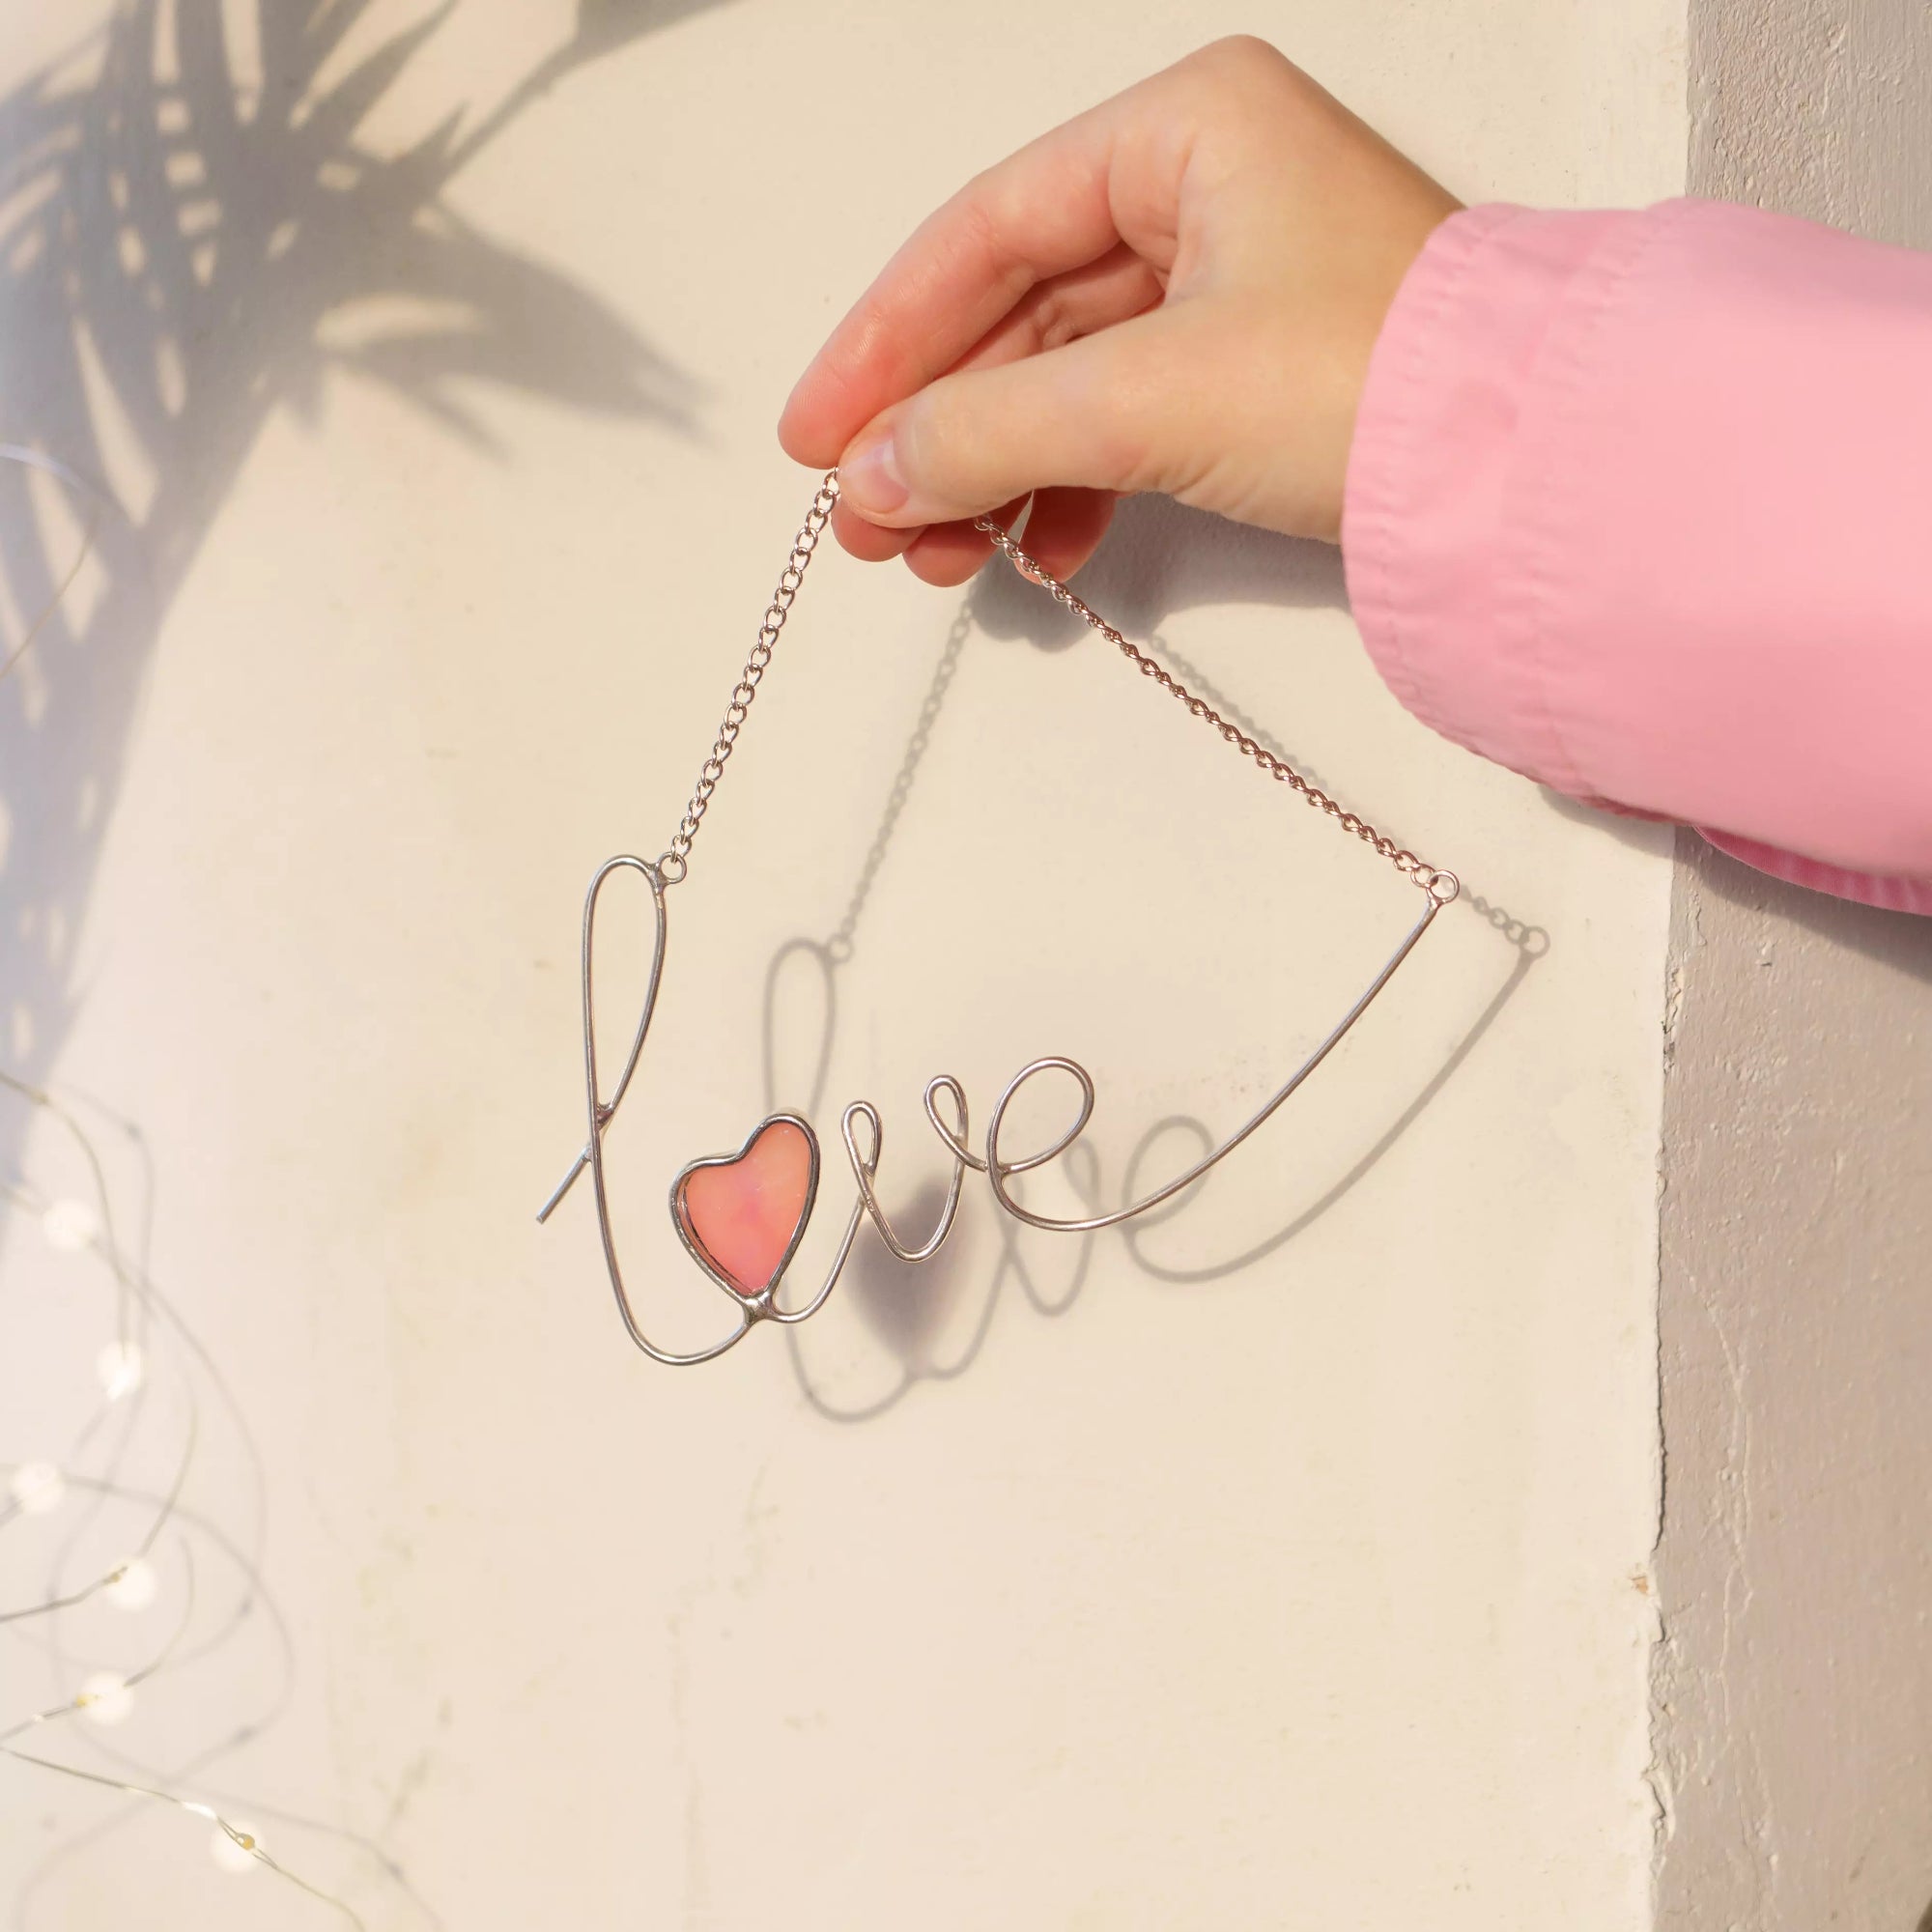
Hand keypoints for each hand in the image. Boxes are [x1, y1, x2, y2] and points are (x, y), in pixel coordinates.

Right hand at [779, 35, 1457, 585]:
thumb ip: (985, 429)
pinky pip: (1129, 421)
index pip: (986, 231)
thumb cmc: (1374, 381)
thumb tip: (869, 475)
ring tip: (937, 559)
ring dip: (995, 472)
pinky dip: (1075, 488)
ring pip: (1068, 377)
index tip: (816, 435)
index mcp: (1186, 129)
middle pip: (1019, 310)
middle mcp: (1210, 188)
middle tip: (862, 522)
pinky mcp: (1263, 374)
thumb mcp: (1147, 393)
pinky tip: (1038, 554)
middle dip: (937, 426)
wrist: (1536, 477)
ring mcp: (1239, 284)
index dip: (884, 339)